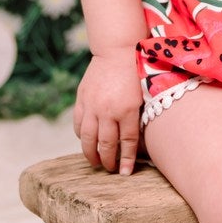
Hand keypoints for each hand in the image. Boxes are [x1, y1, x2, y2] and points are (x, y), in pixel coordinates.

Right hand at [73, 48, 141, 173]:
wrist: (117, 50)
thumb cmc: (136, 72)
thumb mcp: (144, 95)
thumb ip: (138, 117)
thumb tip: (137, 140)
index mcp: (127, 110)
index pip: (127, 142)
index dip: (127, 160)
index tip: (126, 173)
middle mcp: (108, 110)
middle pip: (106, 144)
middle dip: (108, 161)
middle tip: (110, 170)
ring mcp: (92, 105)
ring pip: (87, 138)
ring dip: (90, 153)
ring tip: (95, 162)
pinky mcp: (82, 99)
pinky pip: (78, 123)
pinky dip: (80, 135)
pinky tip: (85, 141)